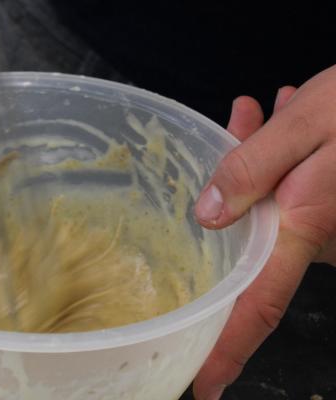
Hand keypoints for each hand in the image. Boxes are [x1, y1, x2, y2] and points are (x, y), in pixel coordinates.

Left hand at [192, 65, 335, 399]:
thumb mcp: (308, 125)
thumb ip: (252, 168)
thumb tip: (207, 216)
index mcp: (304, 226)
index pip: (258, 303)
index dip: (229, 348)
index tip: (203, 387)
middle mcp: (313, 235)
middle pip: (248, 241)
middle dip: (229, 195)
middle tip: (239, 131)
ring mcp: (320, 223)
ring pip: (263, 205)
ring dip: (251, 163)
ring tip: (257, 116)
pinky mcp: (322, 205)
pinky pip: (284, 190)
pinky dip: (270, 157)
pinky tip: (273, 117)